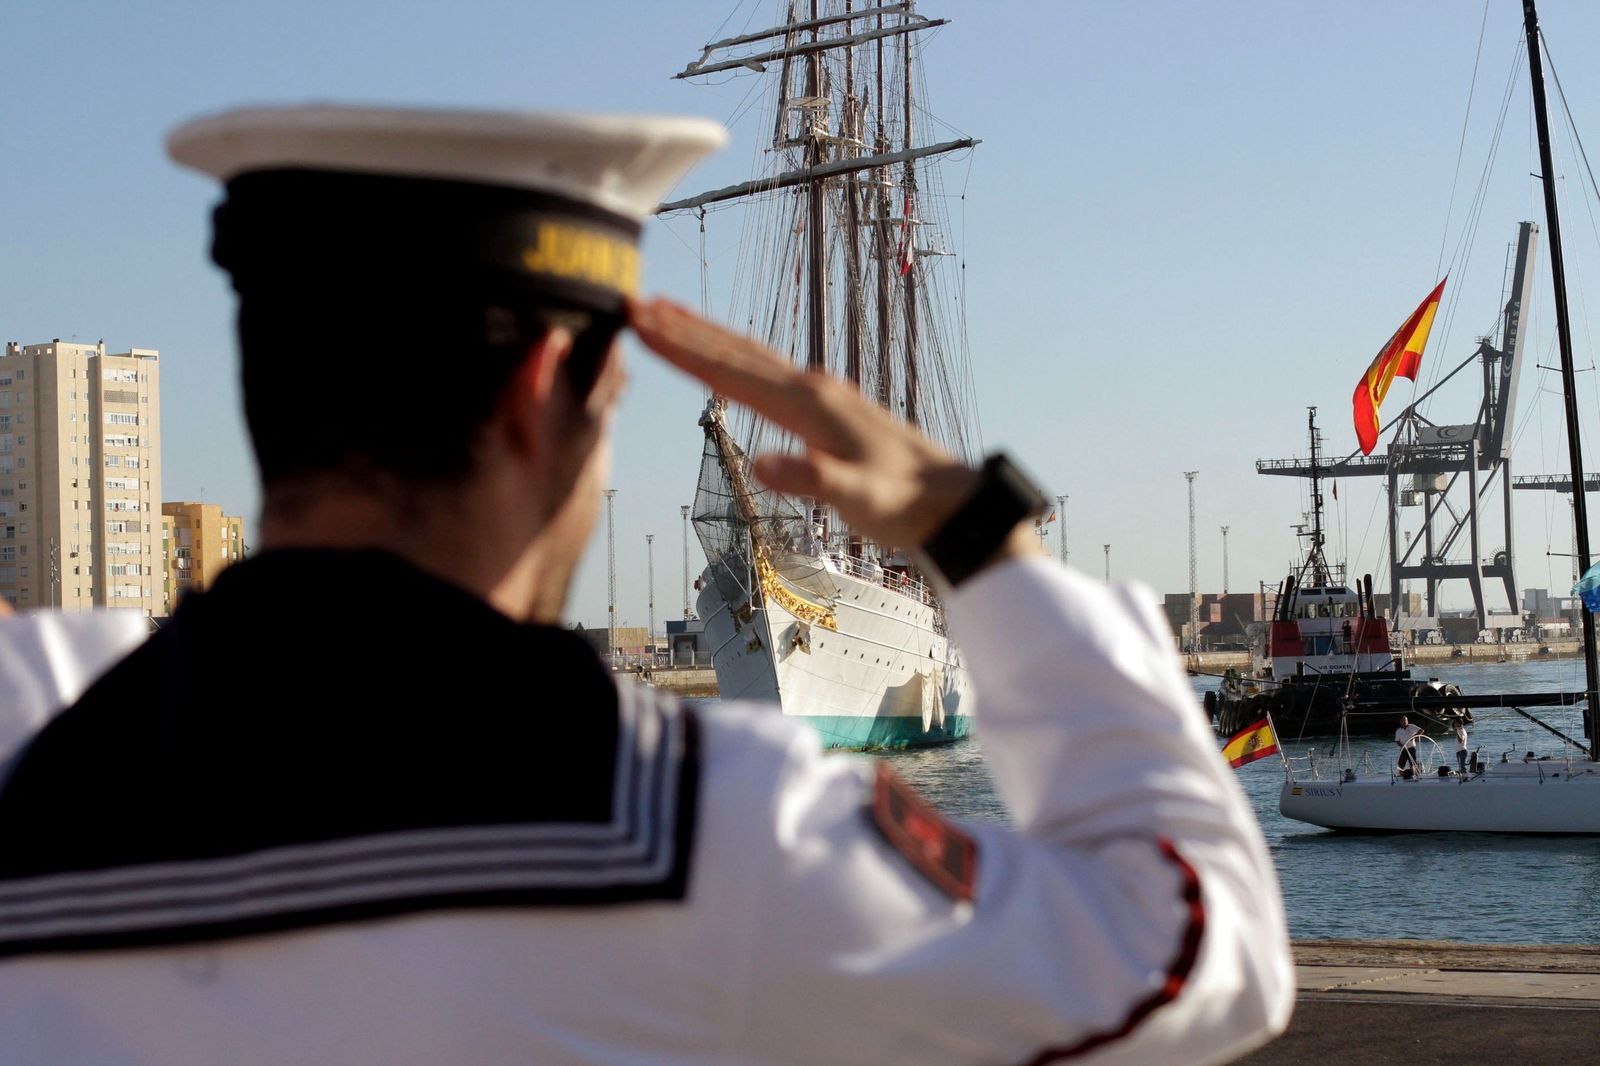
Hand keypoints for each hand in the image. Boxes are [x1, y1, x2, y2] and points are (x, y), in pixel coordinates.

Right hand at [628, 297, 1036, 560]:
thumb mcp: (860, 499)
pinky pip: (766, 371)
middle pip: (734, 351)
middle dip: (682, 329)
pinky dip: (734, 357)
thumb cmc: (905, 503)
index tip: (641, 321)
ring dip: (705, 335)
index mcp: (809, 404)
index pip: (730, 370)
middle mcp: (811, 387)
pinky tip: (726, 359)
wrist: (951, 499)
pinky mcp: (825, 407)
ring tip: (665, 315)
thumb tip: (763, 463)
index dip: (682, 347)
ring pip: (750, 355)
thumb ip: (813, 480)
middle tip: (635, 304)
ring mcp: (819, 393)